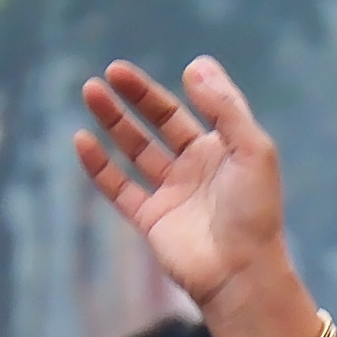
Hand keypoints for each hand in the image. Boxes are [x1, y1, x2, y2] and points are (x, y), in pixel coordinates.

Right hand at [75, 56, 290, 323]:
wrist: (241, 271)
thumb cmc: (254, 210)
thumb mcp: (252, 148)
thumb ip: (225, 107)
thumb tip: (194, 64)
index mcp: (221, 149)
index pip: (188, 109)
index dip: (165, 88)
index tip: (144, 69)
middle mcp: (194, 168)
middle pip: (158, 123)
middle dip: (135, 98)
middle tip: (110, 73)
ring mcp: (171, 193)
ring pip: (135, 150)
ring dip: (113, 121)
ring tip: (91, 91)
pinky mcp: (151, 219)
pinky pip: (118, 187)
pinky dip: (98, 165)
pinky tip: (82, 140)